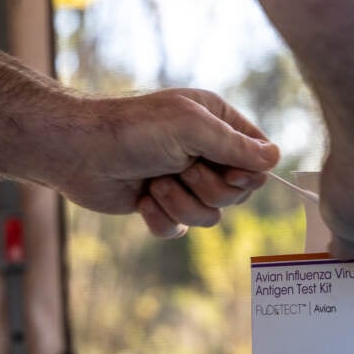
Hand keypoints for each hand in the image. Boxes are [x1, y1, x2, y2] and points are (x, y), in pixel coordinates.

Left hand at [52, 88, 279, 237]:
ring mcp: (184, 181)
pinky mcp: (163, 206)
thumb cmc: (133, 129)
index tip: (230, 171)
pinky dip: (162, 219)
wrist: (79, 153)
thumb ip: (236, 145)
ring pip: (211, 216)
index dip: (249, 172)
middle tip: (181, 169)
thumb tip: (274, 159)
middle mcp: (205, 152)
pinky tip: (143, 200)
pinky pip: (182, 229)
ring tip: (155, 184)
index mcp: (217, 123)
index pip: (258, 155)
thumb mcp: (191, 127)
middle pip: (238, 192)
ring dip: (182, 203)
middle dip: (208, 188)